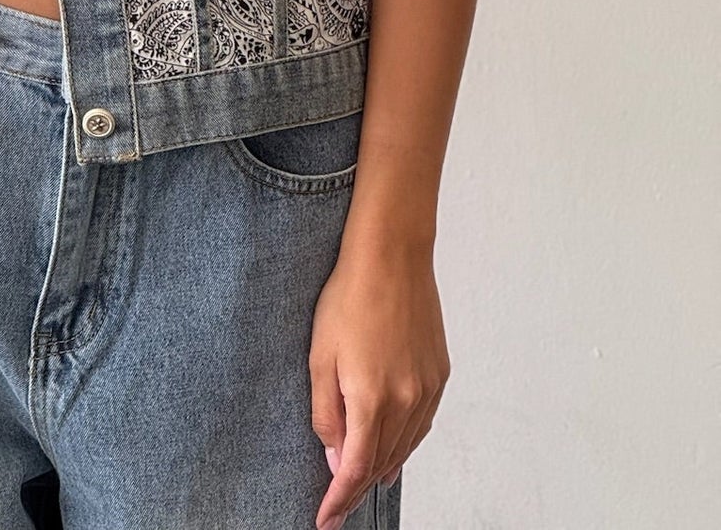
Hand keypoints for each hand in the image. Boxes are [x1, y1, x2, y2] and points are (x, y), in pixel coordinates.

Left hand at [309, 241, 449, 529]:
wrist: (392, 256)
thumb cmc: (349, 297)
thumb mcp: (320, 356)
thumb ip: (327, 414)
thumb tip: (337, 459)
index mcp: (373, 399)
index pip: (356, 470)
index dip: (340, 500)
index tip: (326, 520)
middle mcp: (407, 402)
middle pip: (382, 463)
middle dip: (358, 487)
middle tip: (338, 504)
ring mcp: (428, 389)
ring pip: (405, 447)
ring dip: (384, 468)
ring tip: (365, 483)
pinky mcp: (440, 375)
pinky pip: (423, 424)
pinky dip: (406, 443)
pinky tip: (395, 447)